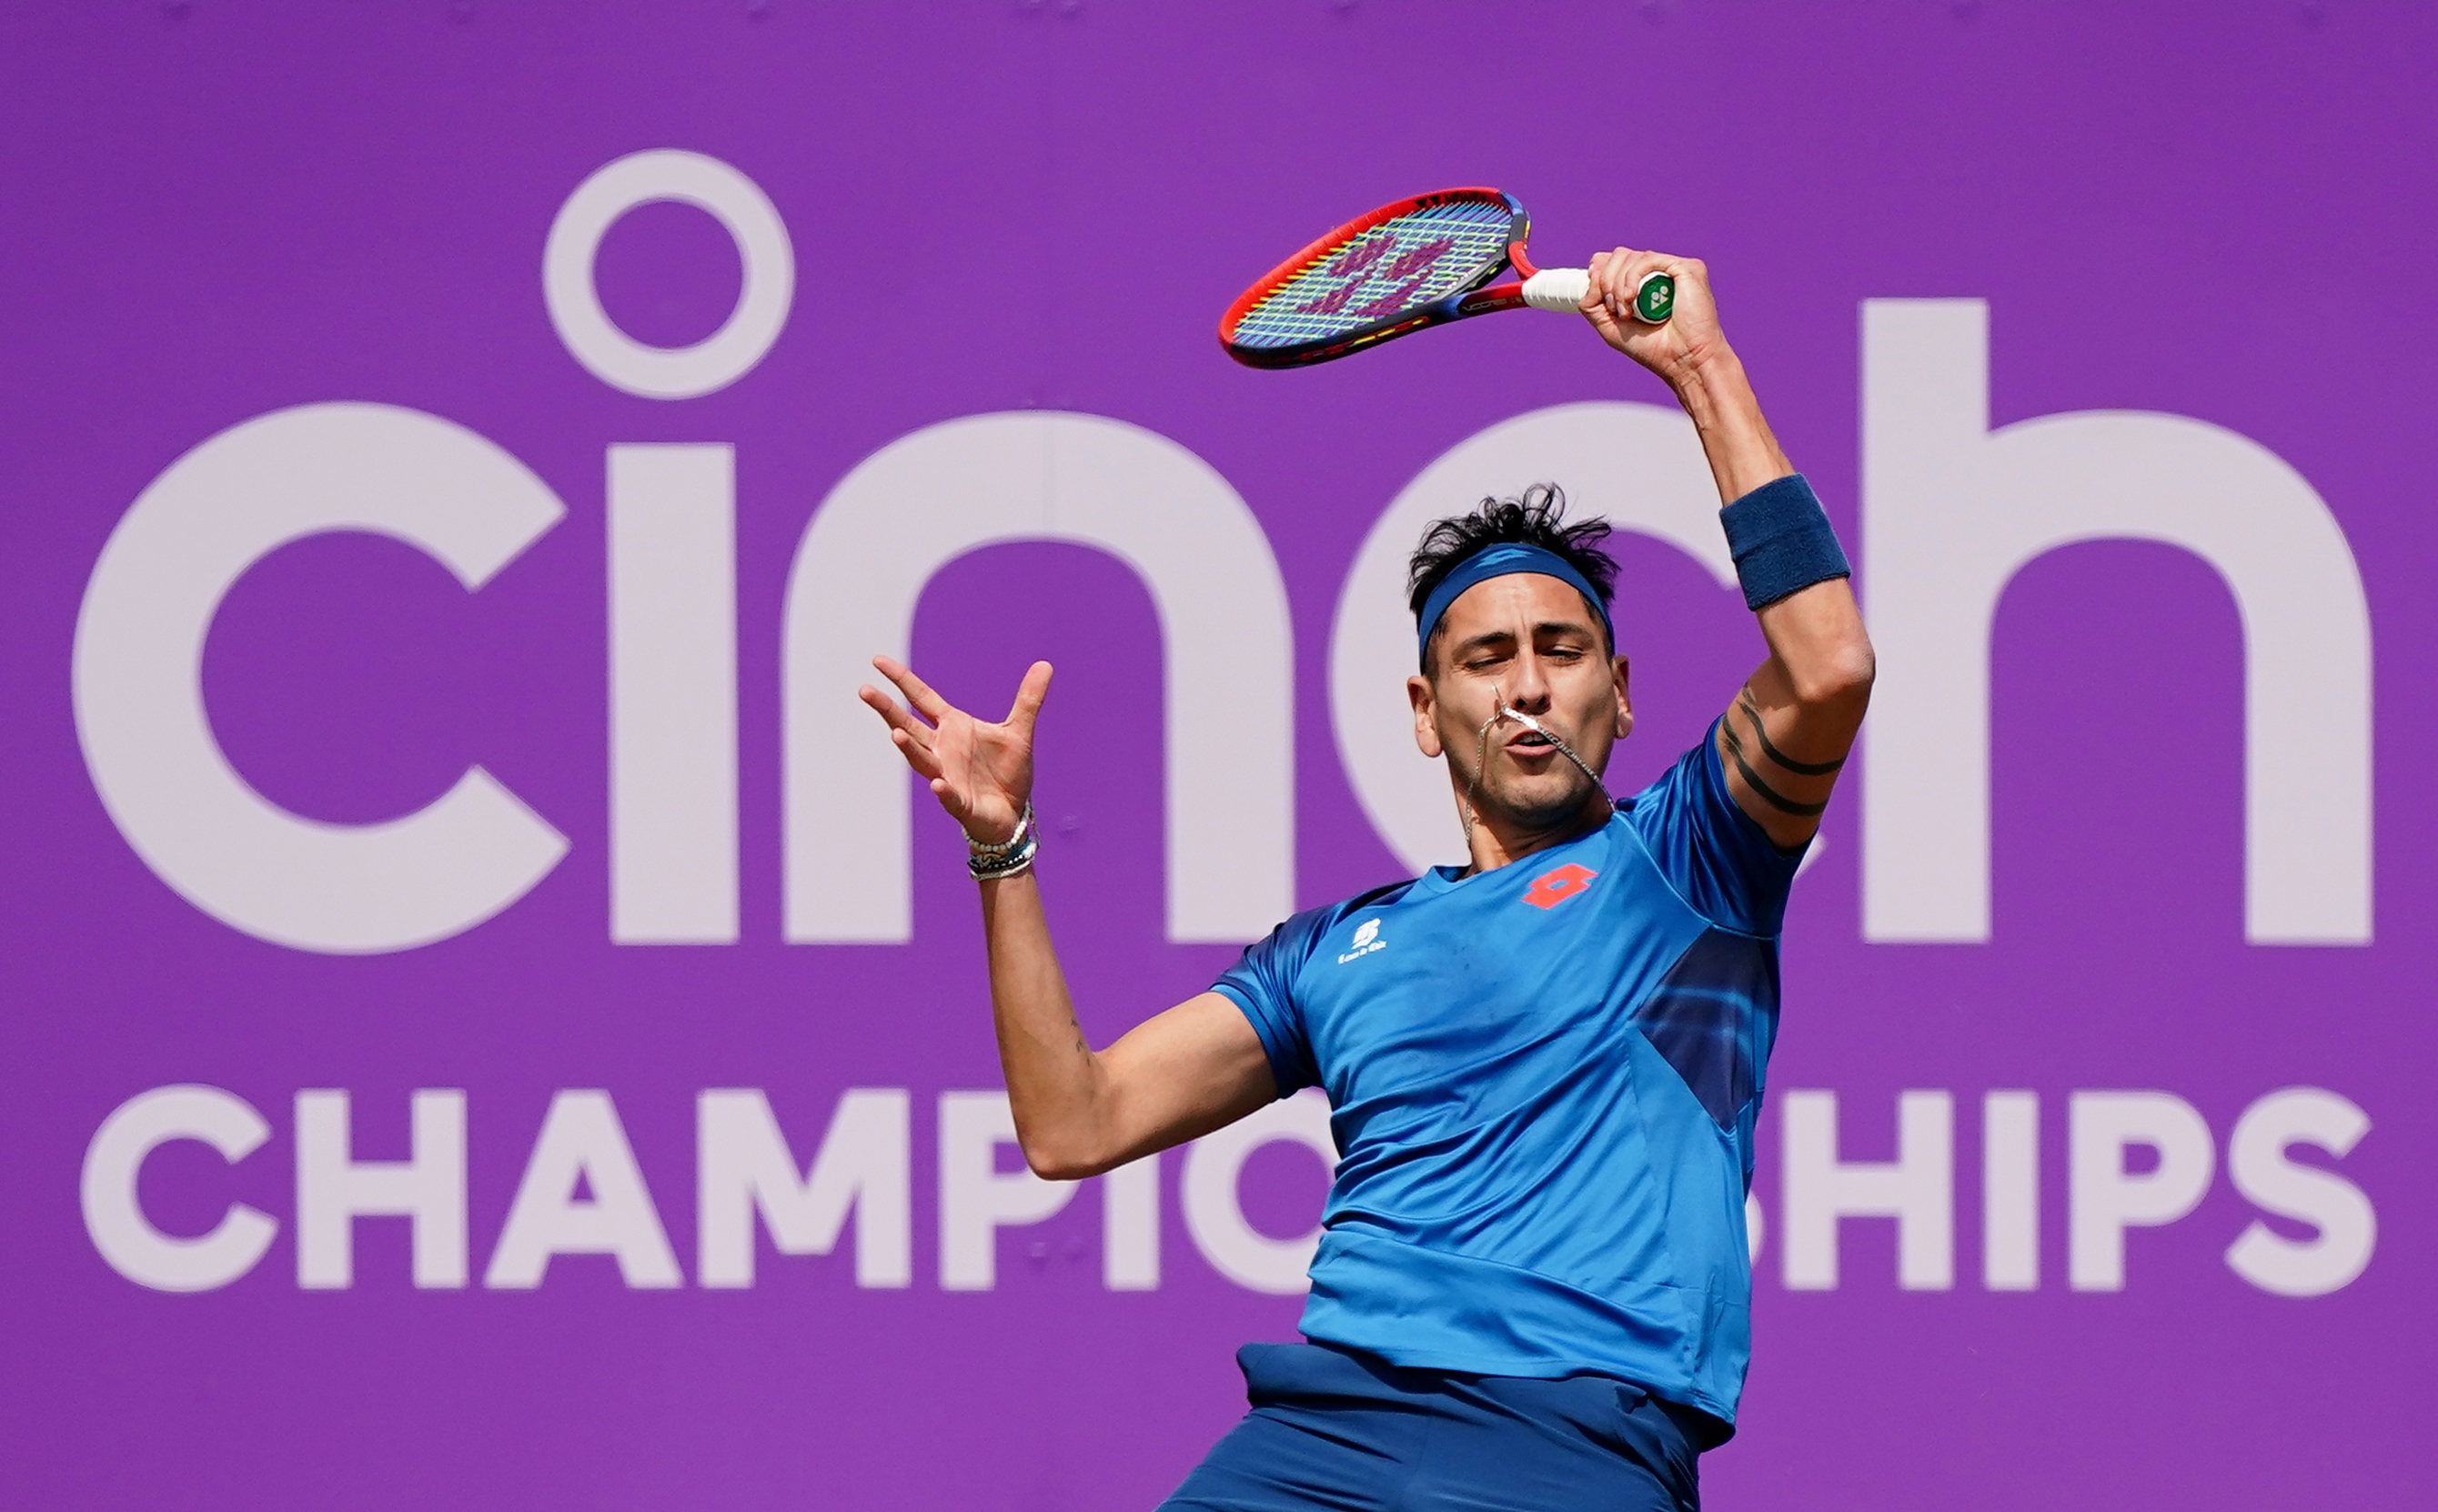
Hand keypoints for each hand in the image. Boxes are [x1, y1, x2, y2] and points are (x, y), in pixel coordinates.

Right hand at [860, 656, 1051, 845]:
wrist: (1011, 813)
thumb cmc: (1007, 772)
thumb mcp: (1019, 731)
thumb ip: (1028, 699)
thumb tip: (1045, 664)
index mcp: (953, 727)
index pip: (921, 698)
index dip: (901, 680)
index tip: (878, 661)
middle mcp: (942, 749)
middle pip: (909, 725)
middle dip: (888, 710)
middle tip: (865, 691)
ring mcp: (946, 775)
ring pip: (922, 760)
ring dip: (910, 748)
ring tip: (895, 733)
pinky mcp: (959, 802)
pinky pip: (949, 796)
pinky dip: (943, 790)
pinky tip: (937, 784)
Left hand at [1579, 247, 1731, 388]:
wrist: (1683, 360)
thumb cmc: (1653, 347)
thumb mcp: (1611, 326)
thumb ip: (1593, 303)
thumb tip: (1590, 274)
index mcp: (1645, 282)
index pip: (1615, 259)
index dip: (1600, 270)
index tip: (1594, 288)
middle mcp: (1660, 271)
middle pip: (1619, 255)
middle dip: (1606, 282)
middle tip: (1615, 310)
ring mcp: (1674, 268)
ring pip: (1630, 257)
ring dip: (1617, 285)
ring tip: (1626, 312)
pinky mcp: (1687, 268)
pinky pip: (1648, 259)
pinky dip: (1632, 278)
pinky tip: (1632, 298)